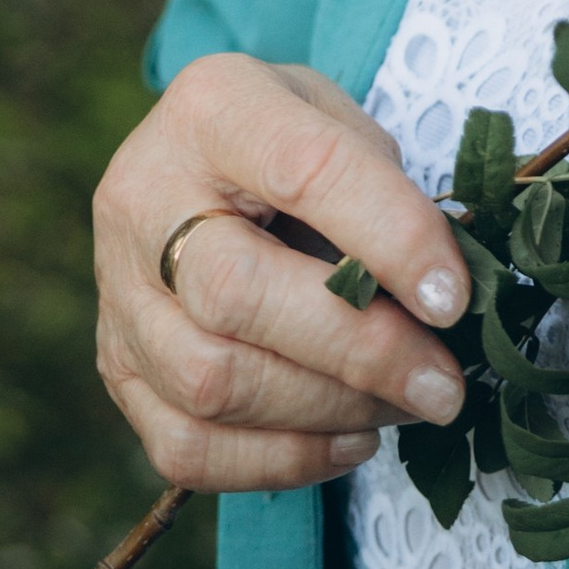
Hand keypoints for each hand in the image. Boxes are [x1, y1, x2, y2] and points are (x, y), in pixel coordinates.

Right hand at [92, 54, 470, 492]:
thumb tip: (439, 302)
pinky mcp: (115, 368)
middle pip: (236, 295)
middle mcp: (142, 196)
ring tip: (404, 405)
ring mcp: (116, 291)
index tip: (453, 300)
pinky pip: (185, 447)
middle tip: (442, 384)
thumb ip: (385, 195)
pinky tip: (348, 440)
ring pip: (208, 383)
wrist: (202, 162)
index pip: (304, 173)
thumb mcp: (343, 124)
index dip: (389, 240)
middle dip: (358, 350)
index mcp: (213, 108)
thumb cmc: (293, 143)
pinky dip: (280, 460)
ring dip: (327, 411)